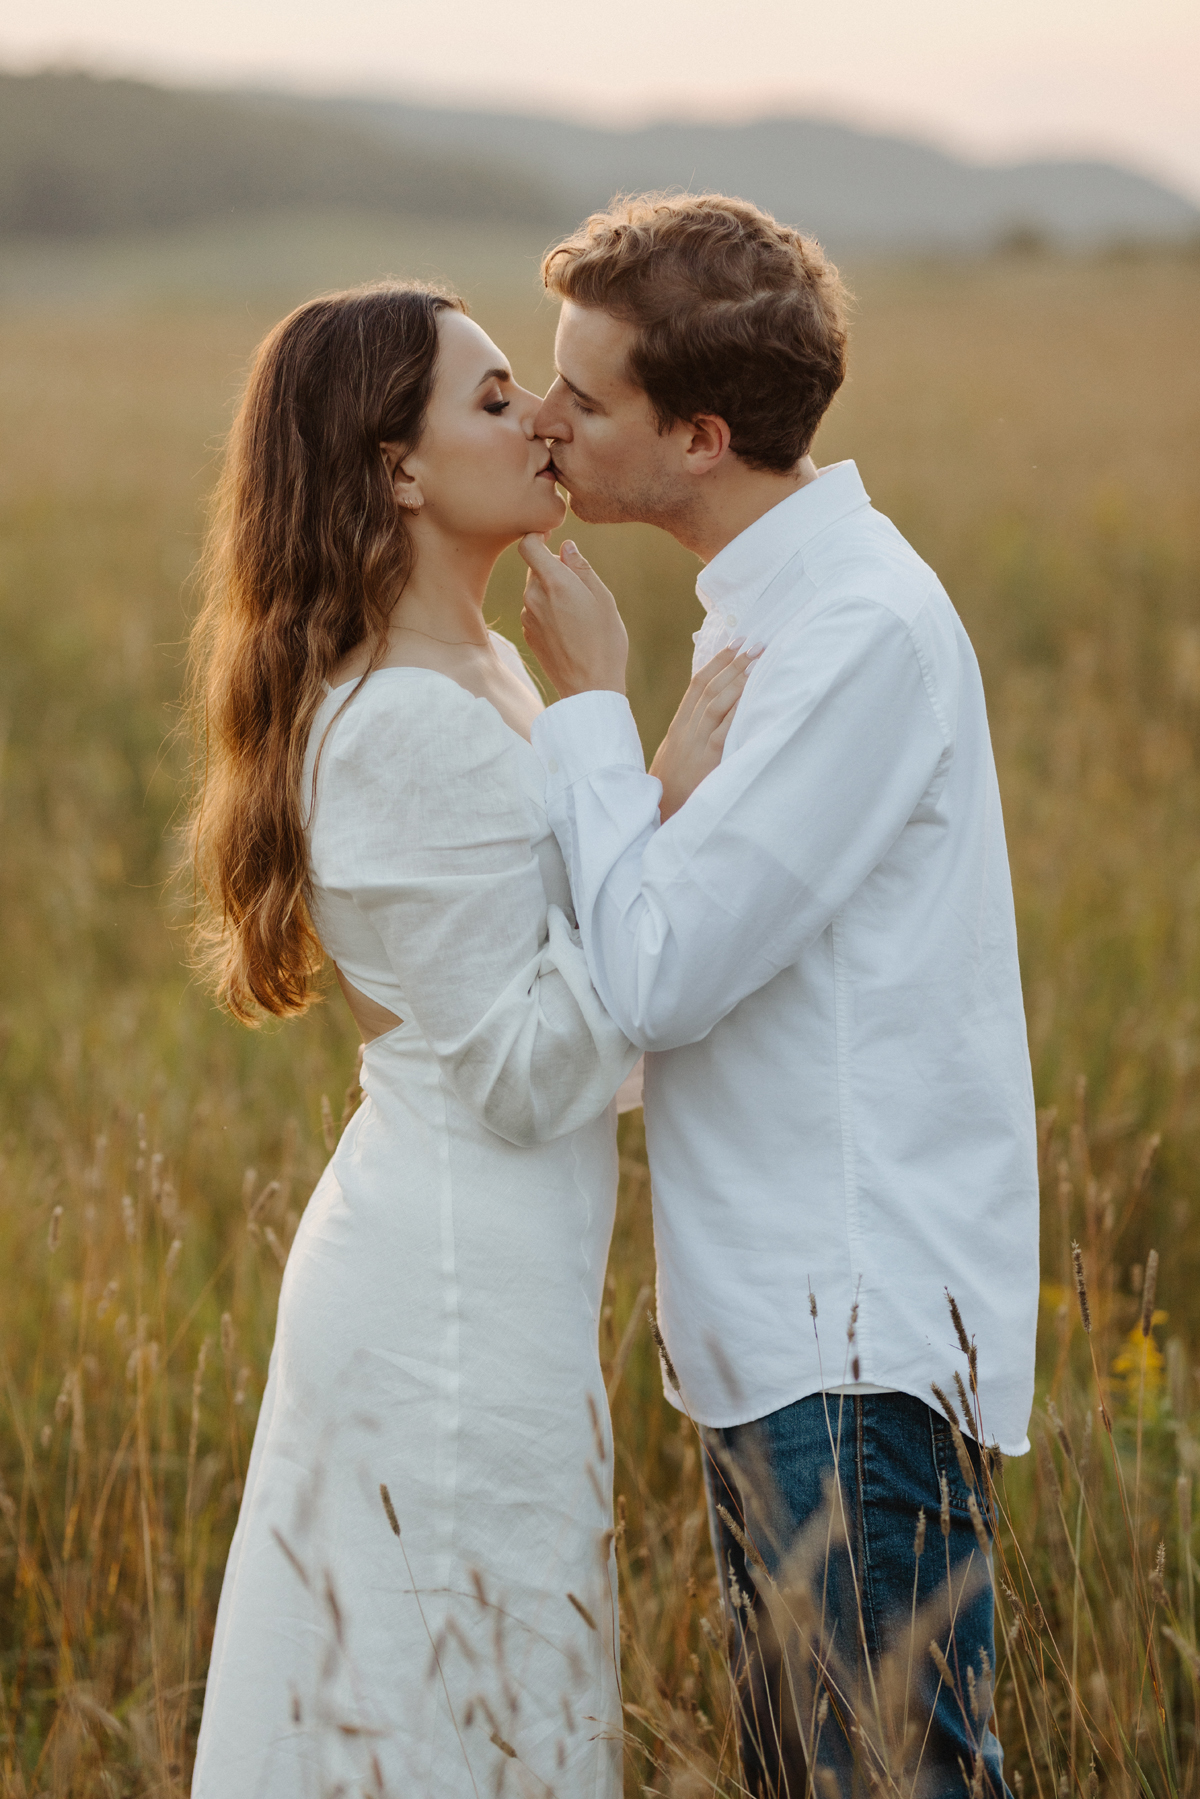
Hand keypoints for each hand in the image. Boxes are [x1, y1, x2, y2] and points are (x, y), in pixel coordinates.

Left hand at [518, 536, 627, 697]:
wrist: (589, 687)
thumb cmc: (605, 642)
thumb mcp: (603, 598)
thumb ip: (581, 568)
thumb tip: (566, 547)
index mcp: (554, 583)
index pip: (528, 545)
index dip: (537, 535)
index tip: (551, 536)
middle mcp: (534, 597)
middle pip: (535, 568)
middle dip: (553, 568)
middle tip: (580, 584)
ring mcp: (528, 617)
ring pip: (535, 590)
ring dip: (551, 591)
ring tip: (579, 612)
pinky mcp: (528, 634)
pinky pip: (535, 610)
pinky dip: (548, 610)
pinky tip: (569, 628)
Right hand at [649, 643, 762, 821]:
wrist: (658, 815)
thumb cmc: (670, 791)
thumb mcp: (677, 757)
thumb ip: (693, 736)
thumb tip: (713, 718)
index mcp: (678, 727)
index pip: (697, 685)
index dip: (718, 662)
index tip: (735, 644)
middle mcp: (686, 730)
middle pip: (710, 687)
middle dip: (734, 663)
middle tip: (756, 643)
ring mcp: (695, 744)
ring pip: (717, 702)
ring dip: (738, 678)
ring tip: (759, 660)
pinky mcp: (706, 760)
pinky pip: (723, 729)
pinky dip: (737, 709)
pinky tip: (753, 695)